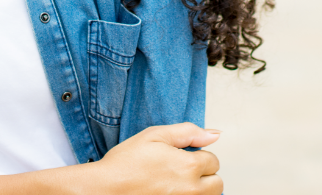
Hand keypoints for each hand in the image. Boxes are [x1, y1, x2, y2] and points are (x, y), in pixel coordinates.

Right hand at [89, 123, 221, 194]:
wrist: (104, 190)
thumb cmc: (125, 164)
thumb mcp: (155, 136)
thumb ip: (188, 132)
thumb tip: (214, 135)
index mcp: (189, 166)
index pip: (213, 161)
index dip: (198, 156)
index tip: (181, 158)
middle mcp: (191, 190)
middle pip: (217, 184)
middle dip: (204, 176)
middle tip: (181, 173)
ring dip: (198, 190)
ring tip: (176, 184)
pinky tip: (171, 193)